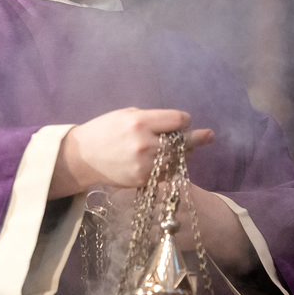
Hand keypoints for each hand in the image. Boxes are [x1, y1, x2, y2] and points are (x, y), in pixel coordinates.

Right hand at [50, 107, 213, 197]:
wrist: (84, 156)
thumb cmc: (107, 130)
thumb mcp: (128, 114)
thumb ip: (154, 119)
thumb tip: (179, 125)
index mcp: (140, 122)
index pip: (179, 120)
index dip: (185, 120)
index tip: (184, 122)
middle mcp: (144, 144)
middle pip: (183, 142)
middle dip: (196, 138)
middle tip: (209, 135)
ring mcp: (144, 165)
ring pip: (179, 159)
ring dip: (185, 154)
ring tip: (187, 149)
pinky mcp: (143, 180)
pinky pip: (168, 173)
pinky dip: (173, 167)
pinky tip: (171, 161)